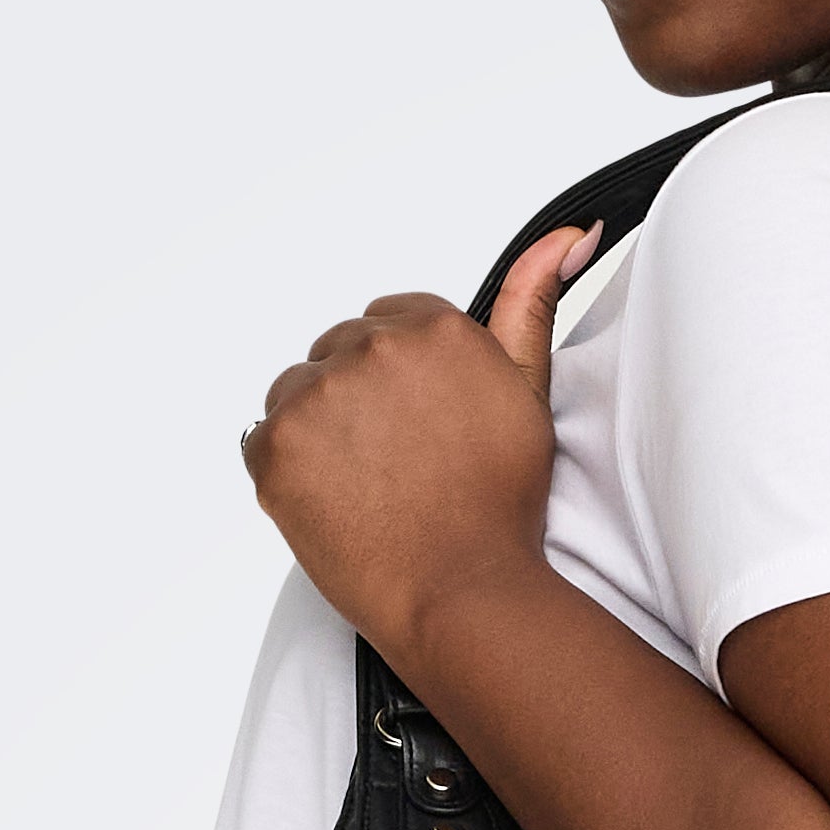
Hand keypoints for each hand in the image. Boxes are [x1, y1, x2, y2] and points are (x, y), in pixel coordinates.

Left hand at [240, 222, 599, 643]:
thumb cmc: (499, 508)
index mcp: (435, 328)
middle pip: (339, 352)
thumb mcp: (527, 393)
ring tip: (366, 487)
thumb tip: (568, 235)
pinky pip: (261, 440)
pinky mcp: (277, 446)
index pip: (389, 322)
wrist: (463, 594)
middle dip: (359, 401)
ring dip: (318, 432)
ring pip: (297, 393)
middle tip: (397, 466)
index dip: (403, 381)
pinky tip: (333, 503)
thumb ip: (531, 304)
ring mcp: (319, 397)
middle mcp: (375, 349)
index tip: (419, 426)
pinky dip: (286, 472)